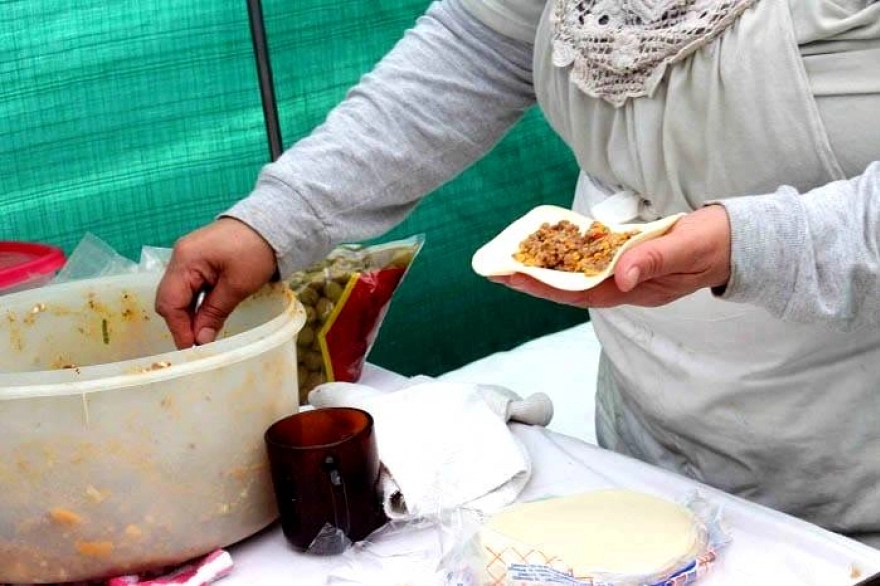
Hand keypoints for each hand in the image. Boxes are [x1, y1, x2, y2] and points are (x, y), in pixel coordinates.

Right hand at [155, 217, 277, 348]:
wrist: (271, 224)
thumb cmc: (256, 251)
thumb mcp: (237, 286)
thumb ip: (214, 313)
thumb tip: (200, 340)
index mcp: (185, 260)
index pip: (170, 302)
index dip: (179, 329)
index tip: (192, 349)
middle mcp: (179, 257)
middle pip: (169, 298)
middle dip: (182, 323)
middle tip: (199, 344)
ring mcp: (187, 257)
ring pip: (179, 294)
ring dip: (189, 314)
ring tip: (204, 333)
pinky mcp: (197, 259)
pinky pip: (188, 286)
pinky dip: (195, 303)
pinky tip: (206, 316)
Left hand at [490, 205, 731, 308]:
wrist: (739, 240)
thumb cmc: (716, 244)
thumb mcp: (688, 249)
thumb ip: (655, 260)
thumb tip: (620, 276)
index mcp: (639, 290)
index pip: (583, 292)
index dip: (548, 287)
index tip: (516, 277)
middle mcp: (628, 287)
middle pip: (574, 288)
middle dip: (536, 281)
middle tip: (499, 270)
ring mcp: (629, 275)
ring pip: (580, 276)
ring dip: (548, 270)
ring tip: (515, 260)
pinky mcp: (631, 259)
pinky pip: (593, 260)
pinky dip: (570, 255)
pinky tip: (550, 247)